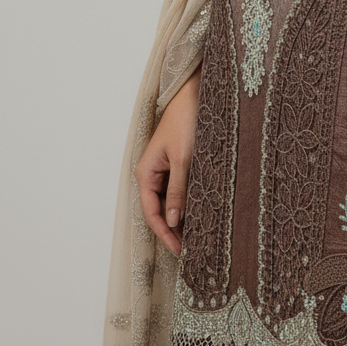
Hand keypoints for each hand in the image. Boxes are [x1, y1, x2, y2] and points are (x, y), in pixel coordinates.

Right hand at [134, 65, 200, 256]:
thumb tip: (172, 220)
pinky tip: (201, 212)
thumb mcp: (183, 158)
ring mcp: (165, 170)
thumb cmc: (185, 121)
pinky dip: (188, 202)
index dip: (164, 234)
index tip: (180, 250)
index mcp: (146, 173)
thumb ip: (177, 189)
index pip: (151, 213)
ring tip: (198, 236)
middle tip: (192, 249)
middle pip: (160, 210)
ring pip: (171, 201)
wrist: (194, 94)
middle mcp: (152, 174)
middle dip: (173, 230)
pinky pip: (180, 189)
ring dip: (181, 217)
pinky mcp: (177, 164)